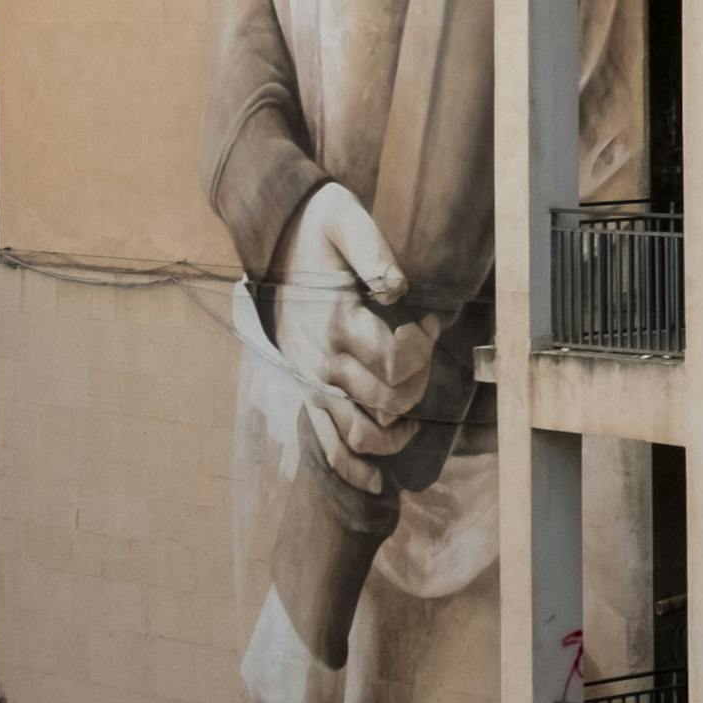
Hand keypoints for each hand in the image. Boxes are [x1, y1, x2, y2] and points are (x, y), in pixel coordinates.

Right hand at [269, 184, 426, 486]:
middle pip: (388, 401)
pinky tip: (376, 484)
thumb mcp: (345, 218)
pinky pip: (326, 442)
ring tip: (413, 419)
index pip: (396, 362)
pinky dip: (351, 468)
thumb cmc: (319, 227)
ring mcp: (313, 380)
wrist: (275, 238)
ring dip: (395, 435)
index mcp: (337, 321)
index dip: (423, 348)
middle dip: (419, 386)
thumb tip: (397, 288)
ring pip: (359, 434)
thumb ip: (371, 250)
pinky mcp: (307, 389)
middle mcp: (322, 359)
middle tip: (423, 355)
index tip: (427, 321)